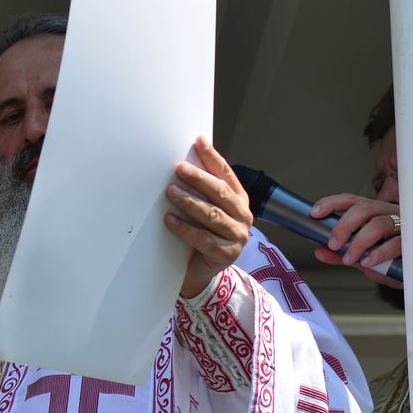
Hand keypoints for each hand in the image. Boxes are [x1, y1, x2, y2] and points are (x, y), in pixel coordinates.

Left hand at [165, 137, 253, 298]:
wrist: (202, 271)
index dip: (212, 157)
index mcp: (239, 200)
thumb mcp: (204, 209)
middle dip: (199, 178)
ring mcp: (237, 236)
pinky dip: (184, 228)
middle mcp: (243, 216)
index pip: (226, 174)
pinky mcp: (226, 254)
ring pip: (212, 215)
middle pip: (220, 192)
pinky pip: (203, 238)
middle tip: (178, 168)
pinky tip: (169, 220)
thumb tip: (183, 161)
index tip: (198, 141)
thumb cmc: (202, 234)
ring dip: (189, 201)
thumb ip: (200, 190)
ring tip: (170, 192)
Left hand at [310, 192, 404, 288]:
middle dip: (344, 225)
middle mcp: (387, 213)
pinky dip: (378, 253)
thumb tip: (320, 251)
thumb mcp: (361, 255)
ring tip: (348, 258)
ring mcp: (402, 225)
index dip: (332, 203)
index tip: (315, 212)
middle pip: (364, 208)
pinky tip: (367, 262)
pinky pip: (395, 243)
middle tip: (332, 243)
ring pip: (379, 224)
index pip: (351, 201)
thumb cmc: (388, 258)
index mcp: (372, 212)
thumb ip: (341, 253)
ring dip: (359, 242)